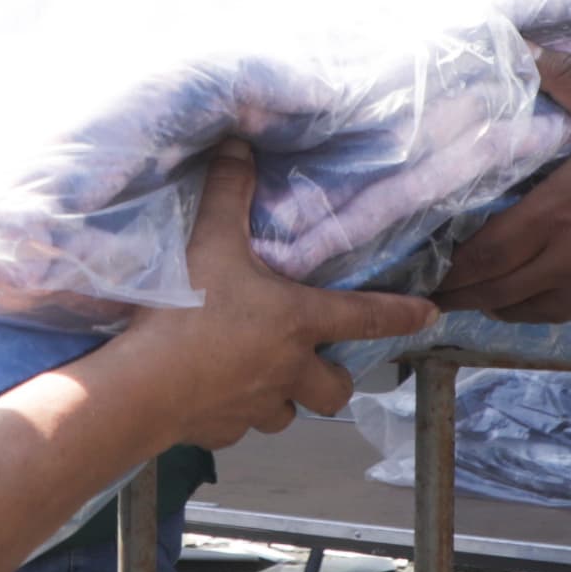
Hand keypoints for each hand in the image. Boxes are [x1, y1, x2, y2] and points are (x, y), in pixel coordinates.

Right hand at [109, 147, 436, 447]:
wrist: (141, 387)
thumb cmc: (184, 310)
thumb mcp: (210, 239)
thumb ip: (229, 190)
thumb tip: (239, 141)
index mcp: (298, 321)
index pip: (366, 316)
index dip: (402, 315)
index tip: (429, 316)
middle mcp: (289, 370)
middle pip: (336, 389)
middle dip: (334, 380)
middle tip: (318, 365)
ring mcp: (258, 406)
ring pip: (289, 413)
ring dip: (284, 398)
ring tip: (260, 380)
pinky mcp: (223, 430)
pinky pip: (240, 426)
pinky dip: (234, 414)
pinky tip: (211, 397)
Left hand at [435, 51, 570, 324]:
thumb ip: (569, 79)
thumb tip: (522, 45)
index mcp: (561, 213)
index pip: (484, 254)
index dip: (452, 267)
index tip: (427, 269)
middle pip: (498, 292)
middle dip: (463, 295)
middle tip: (437, 293)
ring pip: (531, 311)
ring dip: (501, 305)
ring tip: (481, 296)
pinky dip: (547, 307)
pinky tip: (542, 293)